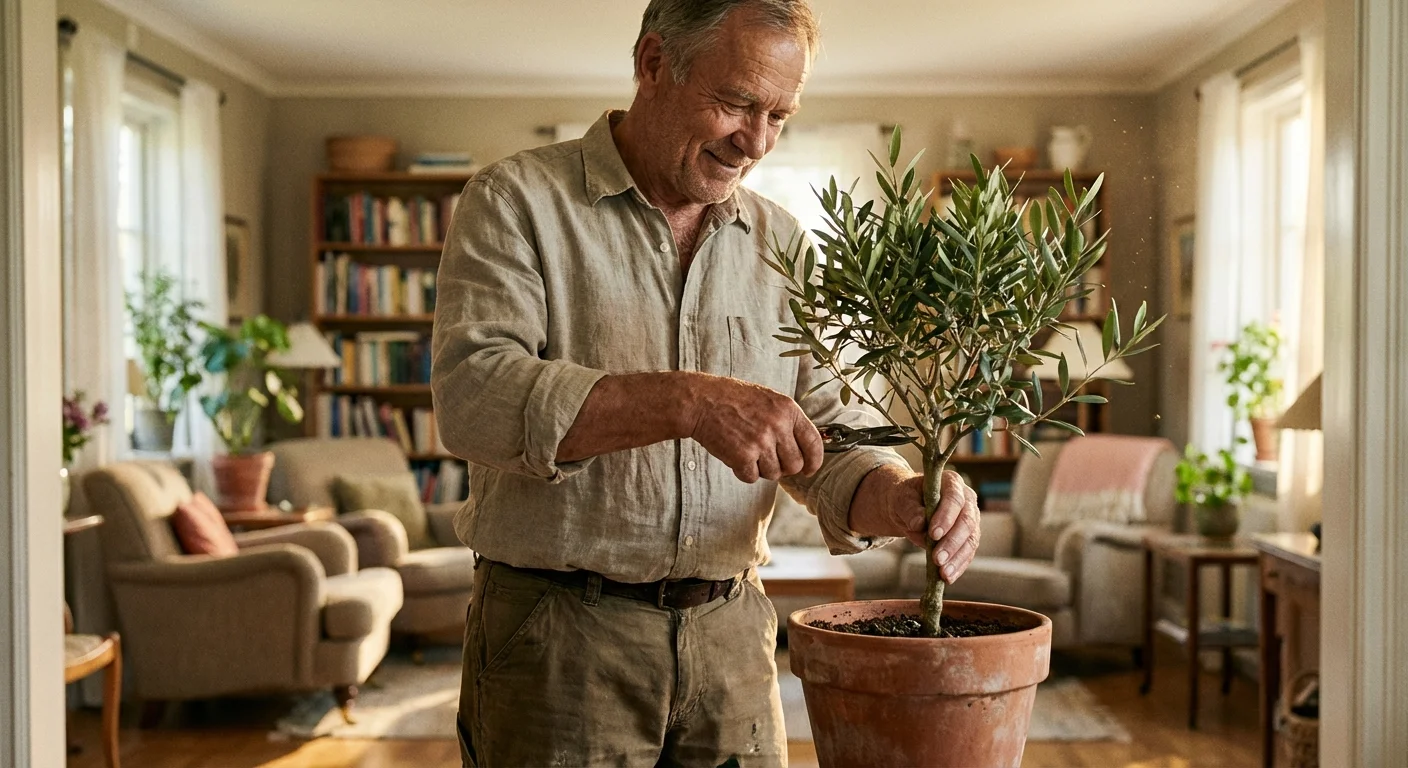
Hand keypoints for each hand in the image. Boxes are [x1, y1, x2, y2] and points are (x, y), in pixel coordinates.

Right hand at [687, 374, 823, 483]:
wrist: (701, 401)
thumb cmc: (733, 400)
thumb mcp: (768, 400)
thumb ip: (787, 421)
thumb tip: (804, 451)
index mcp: (788, 409)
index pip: (813, 442)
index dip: (814, 461)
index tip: (808, 469)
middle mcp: (778, 425)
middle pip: (794, 464)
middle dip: (783, 468)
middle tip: (768, 460)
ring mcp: (761, 441)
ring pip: (773, 474)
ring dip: (761, 469)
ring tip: (747, 451)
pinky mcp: (743, 456)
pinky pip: (752, 477)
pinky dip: (743, 471)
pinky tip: (734, 454)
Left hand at [851, 465, 980, 583]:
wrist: (909, 506)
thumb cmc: (906, 498)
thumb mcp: (901, 498)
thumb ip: (910, 509)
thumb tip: (919, 524)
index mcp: (952, 482)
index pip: (954, 499)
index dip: (946, 517)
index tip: (933, 534)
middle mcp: (967, 500)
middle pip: (967, 522)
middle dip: (952, 542)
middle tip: (937, 559)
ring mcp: (971, 519)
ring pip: (970, 540)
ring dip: (957, 558)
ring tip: (943, 574)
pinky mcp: (968, 537)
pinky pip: (967, 553)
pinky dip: (958, 566)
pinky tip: (947, 578)